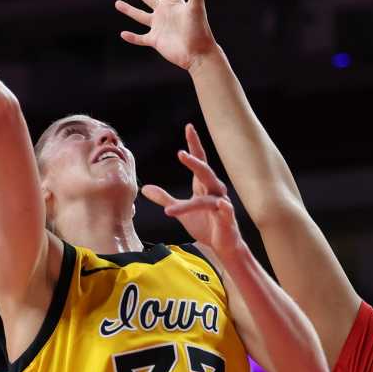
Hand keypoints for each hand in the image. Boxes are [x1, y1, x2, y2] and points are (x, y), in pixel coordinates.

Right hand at [116, 0, 217, 70]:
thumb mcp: (196, 7)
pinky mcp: (156, 40)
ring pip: (140, 16)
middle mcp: (165, 12)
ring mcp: (159, 26)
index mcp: (173, 2)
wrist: (198, 54)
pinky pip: (141, 38)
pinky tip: (123, 34)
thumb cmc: (199, 30)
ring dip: (129, 10)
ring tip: (117, 3)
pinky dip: (132, 37)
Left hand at [141, 129, 243, 256]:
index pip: (199, 161)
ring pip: (209, 196)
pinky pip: (226, 211)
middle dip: (195, 162)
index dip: (194, 144)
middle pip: (205, 172)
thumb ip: (164, 198)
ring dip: (192, 201)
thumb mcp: (181, 210)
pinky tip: (221, 204)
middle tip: (182, 153)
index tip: (189, 127)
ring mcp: (221, 204)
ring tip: (171, 207)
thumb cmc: (205, 225)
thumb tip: (144, 188)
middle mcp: (214, 190)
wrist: (222, 244)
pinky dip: (224, 207)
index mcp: (203, 186)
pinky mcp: (227, 218)